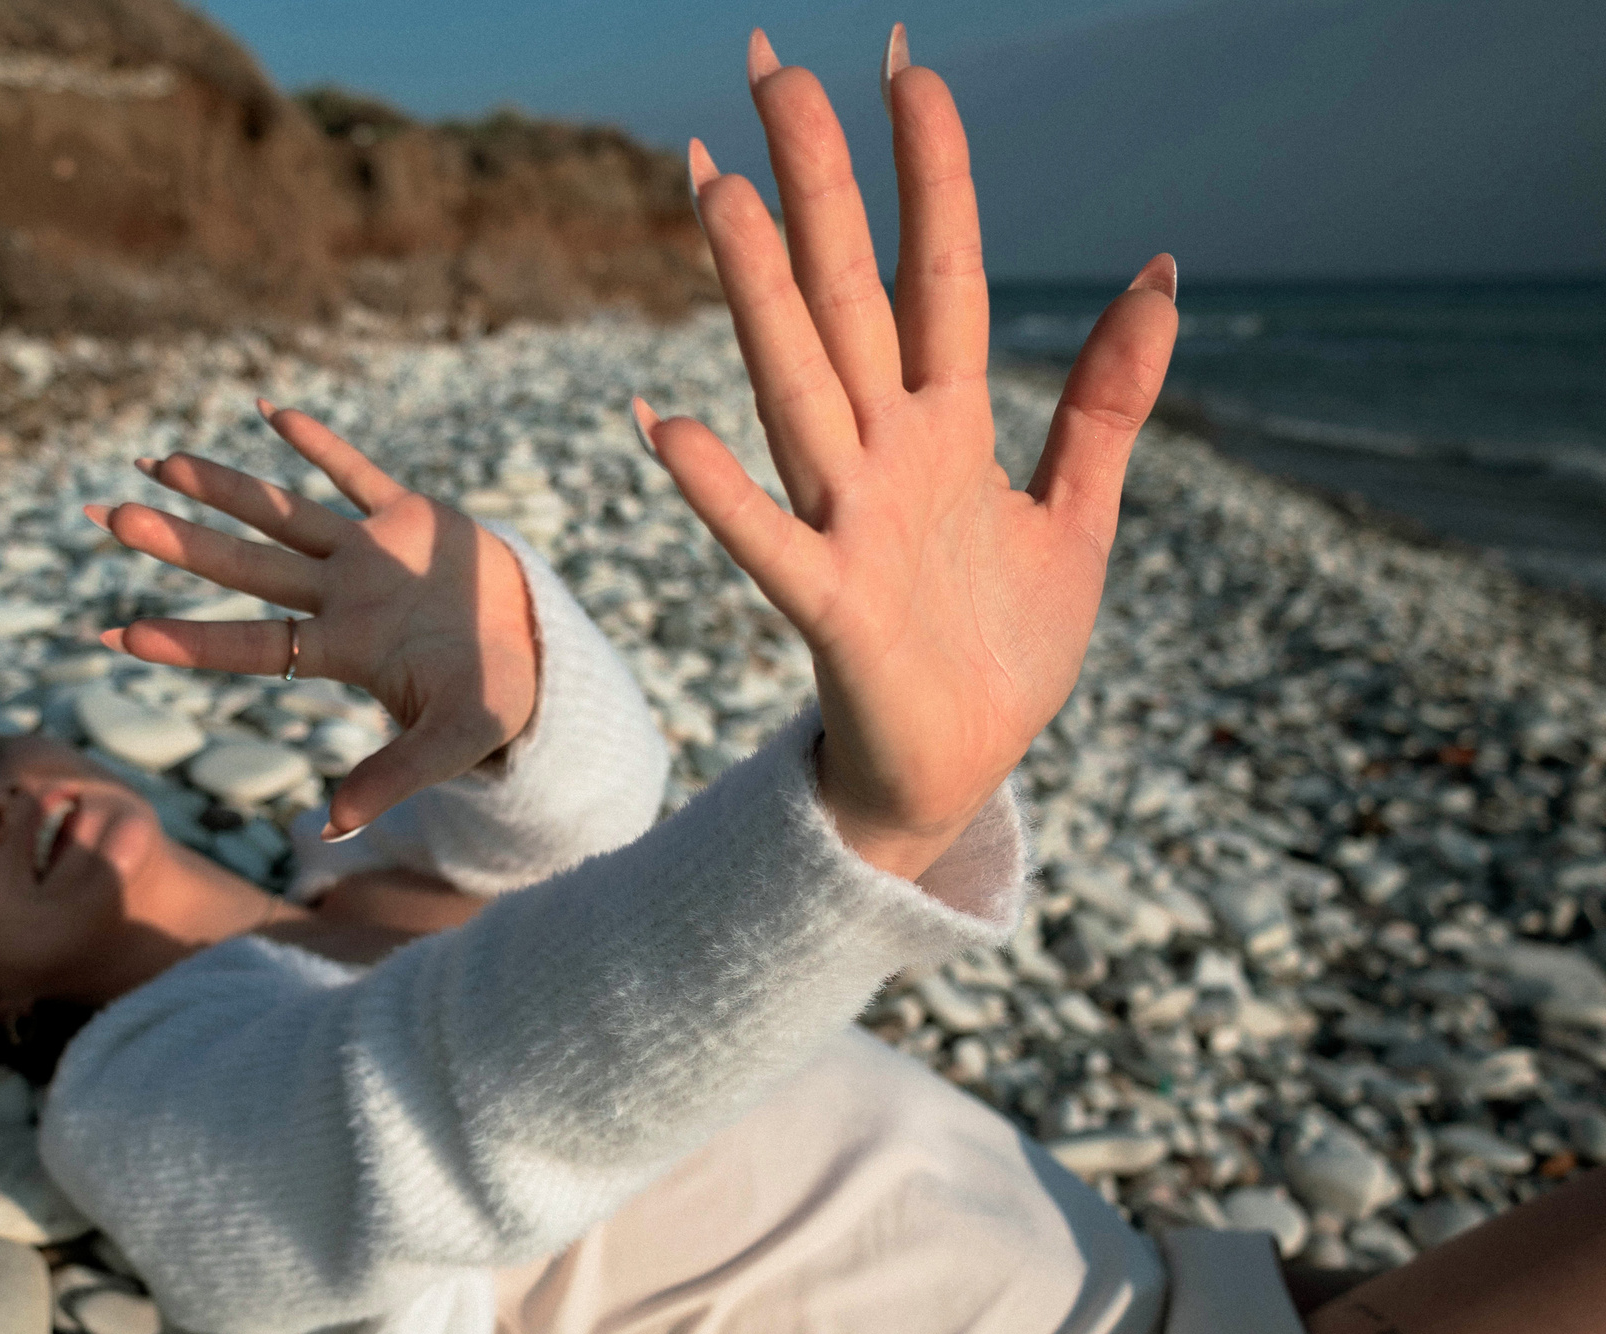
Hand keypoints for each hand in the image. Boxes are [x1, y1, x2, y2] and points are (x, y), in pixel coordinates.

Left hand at [86, 404, 537, 840]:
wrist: (539, 654)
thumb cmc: (490, 703)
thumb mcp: (450, 745)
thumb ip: (391, 778)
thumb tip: (329, 830)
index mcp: (347, 651)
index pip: (256, 646)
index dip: (194, 639)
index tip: (120, 635)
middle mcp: (344, 597)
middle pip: (248, 567)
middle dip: (182, 542)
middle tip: (109, 518)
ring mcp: (372, 552)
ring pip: (284, 512)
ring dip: (225, 486)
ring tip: (157, 460)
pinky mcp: (411, 514)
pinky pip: (356, 472)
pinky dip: (319, 444)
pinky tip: (269, 411)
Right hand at [641, 25, 1177, 879]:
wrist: (957, 776)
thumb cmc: (1000, 652)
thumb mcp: (1077, 514)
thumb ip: (1107, 397)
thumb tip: (1159, 269)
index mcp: (944, 425)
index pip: (934, 270)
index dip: (928, 170)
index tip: (906, 66)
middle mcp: (883, 453)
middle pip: (844, 293)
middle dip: (813, 180)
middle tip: (769, 65)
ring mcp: (848, 521)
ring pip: (797, 383)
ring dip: (756, 289)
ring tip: (716, 185)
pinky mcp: (832, 606)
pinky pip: (766, 539)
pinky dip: (716, 488)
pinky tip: (659, 421)